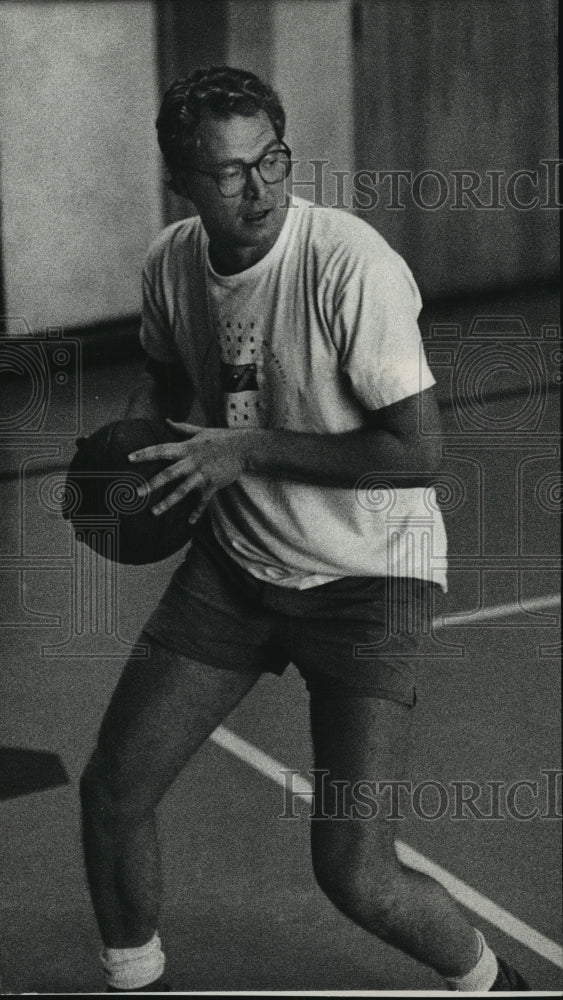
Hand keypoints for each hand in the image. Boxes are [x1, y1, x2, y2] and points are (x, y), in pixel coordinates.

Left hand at [128, 420, 252, 523]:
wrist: (244, 447)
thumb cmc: (221, 437)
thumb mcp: (201, 430)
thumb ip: (182, 428)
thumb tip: (167, 420)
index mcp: (186, 448)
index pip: (161, 450)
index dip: (145, 453)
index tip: (129, 458)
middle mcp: (192, 461)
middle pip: (168, 474)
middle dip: (151, 484)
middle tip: (136, 493)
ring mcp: (202, 474)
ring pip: (182, 490)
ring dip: (167, 502)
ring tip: (154, 512)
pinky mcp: (213, 484)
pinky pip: (202, 501)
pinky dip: (196, 512)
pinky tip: (189, 522)